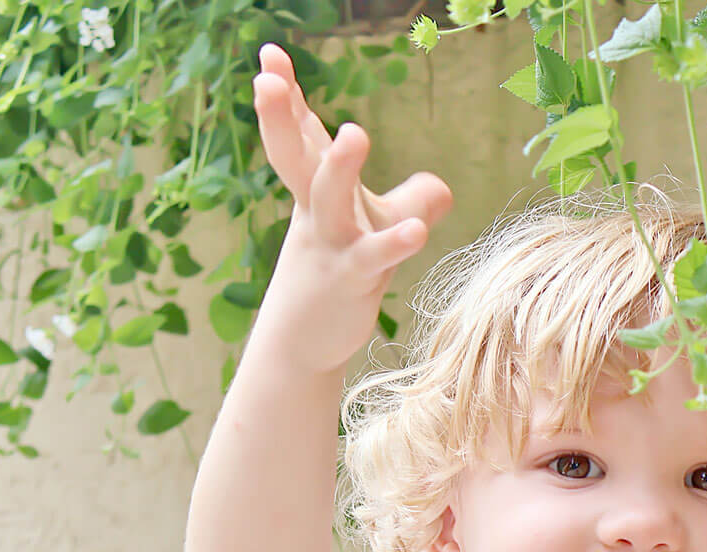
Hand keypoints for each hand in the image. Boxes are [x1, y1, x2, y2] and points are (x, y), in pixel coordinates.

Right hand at [250, 43, 452, 371]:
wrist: (305, 342)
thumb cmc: (339, 274)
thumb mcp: (375, 231)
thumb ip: (409, 202)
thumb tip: (441, 188)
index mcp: (315, 190)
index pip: (300, 136)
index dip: (285, 97)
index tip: (270, 54)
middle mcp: (316, 211)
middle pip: (296, 158)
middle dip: (280, 119)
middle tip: (265, 78)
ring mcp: (330, 245)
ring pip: (330, 201)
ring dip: (340, 167)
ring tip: (354, 131)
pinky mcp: (349, 280)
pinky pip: (372, 259)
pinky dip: (394, 243)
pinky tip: (417, 229)